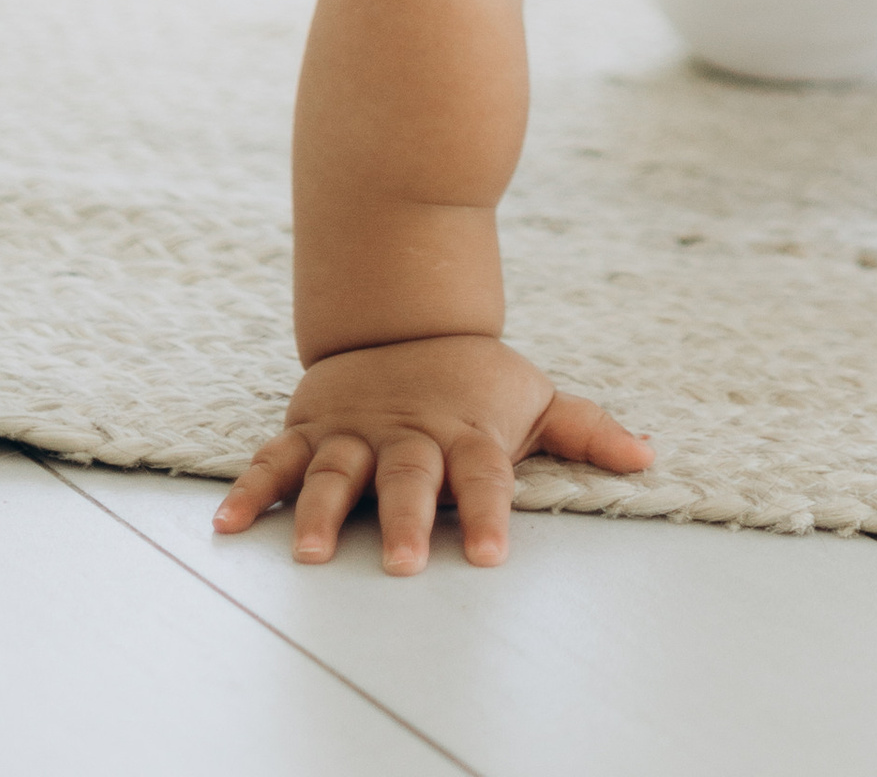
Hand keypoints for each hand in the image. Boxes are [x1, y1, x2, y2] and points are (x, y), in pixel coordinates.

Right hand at [214, 333, 650, 571]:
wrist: (404, 311)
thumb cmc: (476, 376)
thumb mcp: (534, 396)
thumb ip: (587, 430)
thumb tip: (648, 456)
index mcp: (466, 432)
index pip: (485, 476)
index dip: (491, 513)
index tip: (493, 557)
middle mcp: (410, 433)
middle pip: (410, 477)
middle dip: (408, 519)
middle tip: (406, 564)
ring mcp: (356, 430)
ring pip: (337, 471)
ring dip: (321, 512)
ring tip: (309, 554)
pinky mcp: (312, 427)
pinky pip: (275, 459)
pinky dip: (250, 489)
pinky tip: (228, 525)